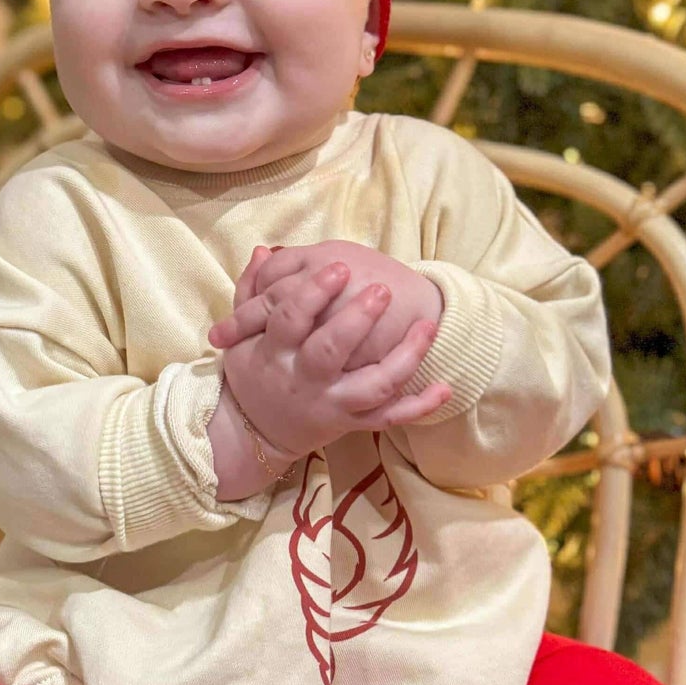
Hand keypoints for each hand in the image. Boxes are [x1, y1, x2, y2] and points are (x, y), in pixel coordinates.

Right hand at [215, 258, 451, 462]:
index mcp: (273, 352)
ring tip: (427, 328)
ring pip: (370, 387)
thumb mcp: (240, 336)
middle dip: (357, 320)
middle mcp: (303, 379)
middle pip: (329, 350)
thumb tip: (267, 252)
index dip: (313, 293)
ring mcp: (331, 402)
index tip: (339, 266)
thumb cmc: (252, 372)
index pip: (289, 320)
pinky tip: (444, 387)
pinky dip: (418, 406)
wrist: (255, 432)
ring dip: (403, 359)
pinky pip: (388, 418)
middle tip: (382, 290)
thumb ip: (250, 292)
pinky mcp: (351, 422)